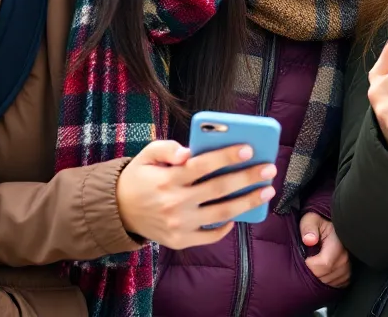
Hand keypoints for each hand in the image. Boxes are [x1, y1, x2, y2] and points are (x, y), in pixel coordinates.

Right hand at [116, 140, 276, 249]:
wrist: (117, 212)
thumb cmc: (140, 178)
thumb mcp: (146, 155)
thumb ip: (167, 147)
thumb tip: (187, 152)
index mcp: (167, 179)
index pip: (202, 166)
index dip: (226, 157)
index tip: (249, 149)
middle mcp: (174, 203)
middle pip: (219, 189)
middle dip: (248, 177)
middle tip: (270, 169)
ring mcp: (179, 225)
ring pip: (222, 213)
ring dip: (248, 202)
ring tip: (267, 191)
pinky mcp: (180, 241)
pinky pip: (211, 236)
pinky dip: (227, 225)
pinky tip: (239, 213)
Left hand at [300, 212, 350, 287]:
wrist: (330, 226)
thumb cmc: (318, 222)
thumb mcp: (310, 219)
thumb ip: (308, 228)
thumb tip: (309, 240)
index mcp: (338, 243)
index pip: (325, 264)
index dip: (310, 265)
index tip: (305, 258)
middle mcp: (346, 256)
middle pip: (327, 276)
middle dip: (313, 272)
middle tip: (309, 260)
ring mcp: (349, 266)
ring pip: (332, 282)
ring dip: (320, 277)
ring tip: (315, 264)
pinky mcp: (349, 273)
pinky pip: (338, 284)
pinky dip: (328, 281)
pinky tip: (323, 271)